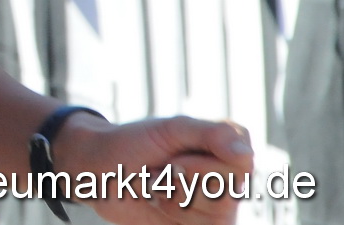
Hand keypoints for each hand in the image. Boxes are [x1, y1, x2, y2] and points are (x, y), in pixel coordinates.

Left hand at [57, 112, 251, 223]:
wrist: (97, 171)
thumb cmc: (131, 143)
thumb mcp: (169, 129)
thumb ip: (210, 134)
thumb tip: (246, 156)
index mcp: (224, 148)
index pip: (241, 162)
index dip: (202, 163)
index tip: (173, 155)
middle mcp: (227, 178)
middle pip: (229, 189)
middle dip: (184, 178)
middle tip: (162, 168)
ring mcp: (216, 206)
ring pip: (216, 213)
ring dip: (174, 197)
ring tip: (157, 186)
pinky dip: (174, 212)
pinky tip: (159, 204)